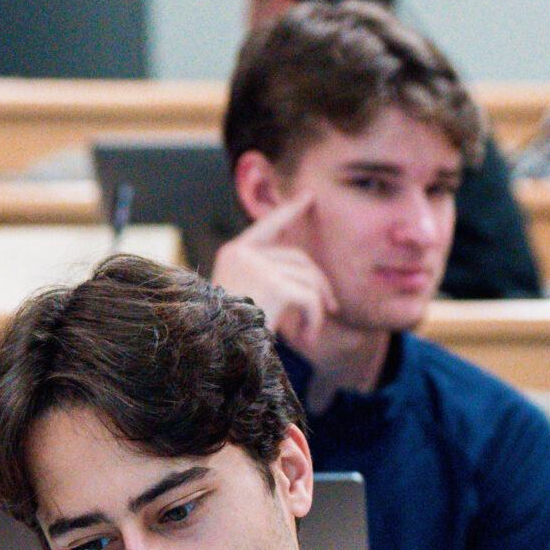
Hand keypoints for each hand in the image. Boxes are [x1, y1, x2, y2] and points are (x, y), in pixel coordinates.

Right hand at [209, 189, 335, 356]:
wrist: (218, 352)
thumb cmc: (230, 333)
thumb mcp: (242, 296)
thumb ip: (266, 277)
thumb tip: (308, 273)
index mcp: (232, 254)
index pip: (267, 226)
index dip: (289, 211)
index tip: (309, 196)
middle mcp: (243, 254)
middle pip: (297, 257)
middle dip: (319, 283)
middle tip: (331, 307)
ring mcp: (258, 267)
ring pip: (307, 279)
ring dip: (316, 308)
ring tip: (310, 334)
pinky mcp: (274, 285)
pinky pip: (309, 298)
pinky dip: (315, 319)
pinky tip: (308, 338)